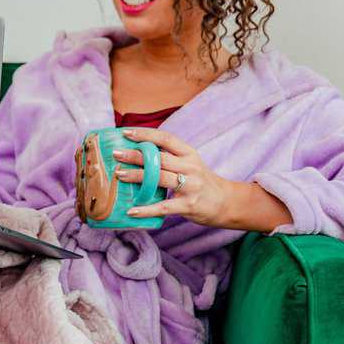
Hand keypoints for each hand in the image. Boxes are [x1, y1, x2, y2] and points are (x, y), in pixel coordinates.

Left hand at [111, 127, 238, 228]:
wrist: (227, 203)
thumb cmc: (201, 181)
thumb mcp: (190, 163)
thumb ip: (170, 157)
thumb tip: (137, 152)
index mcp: (189, 153)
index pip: (166, 138)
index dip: (145, 134)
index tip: (126, 132)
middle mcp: (190, 167)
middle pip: (159, 158)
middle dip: (136, 155)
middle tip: (116, 154)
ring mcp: (190, 186)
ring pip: (160, 178)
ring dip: (137, 176)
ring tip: (119, 174)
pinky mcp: (189, 205)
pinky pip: (164, 207)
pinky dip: (146, 210)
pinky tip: (132, 211)